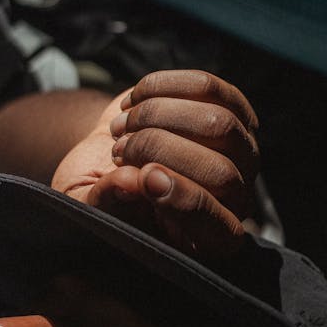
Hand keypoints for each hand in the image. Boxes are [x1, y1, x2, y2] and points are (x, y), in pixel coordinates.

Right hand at [51, 70, 259, 259]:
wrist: (106, 151)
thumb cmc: (98, 187)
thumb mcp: (87, 204)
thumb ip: (106, 202)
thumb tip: (132, 182)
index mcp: (207, 239)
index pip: (218, 228)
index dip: (186, 201)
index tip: (144, 177)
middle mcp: (235, 197)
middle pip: (219, 171)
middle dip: (159, 152)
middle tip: (117, 152)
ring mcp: (239, 151)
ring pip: (217, 123)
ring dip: (157, 116)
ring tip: (122, 128)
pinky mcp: (230, 108)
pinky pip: (208, 88)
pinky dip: (162, 87)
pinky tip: (135, 100)